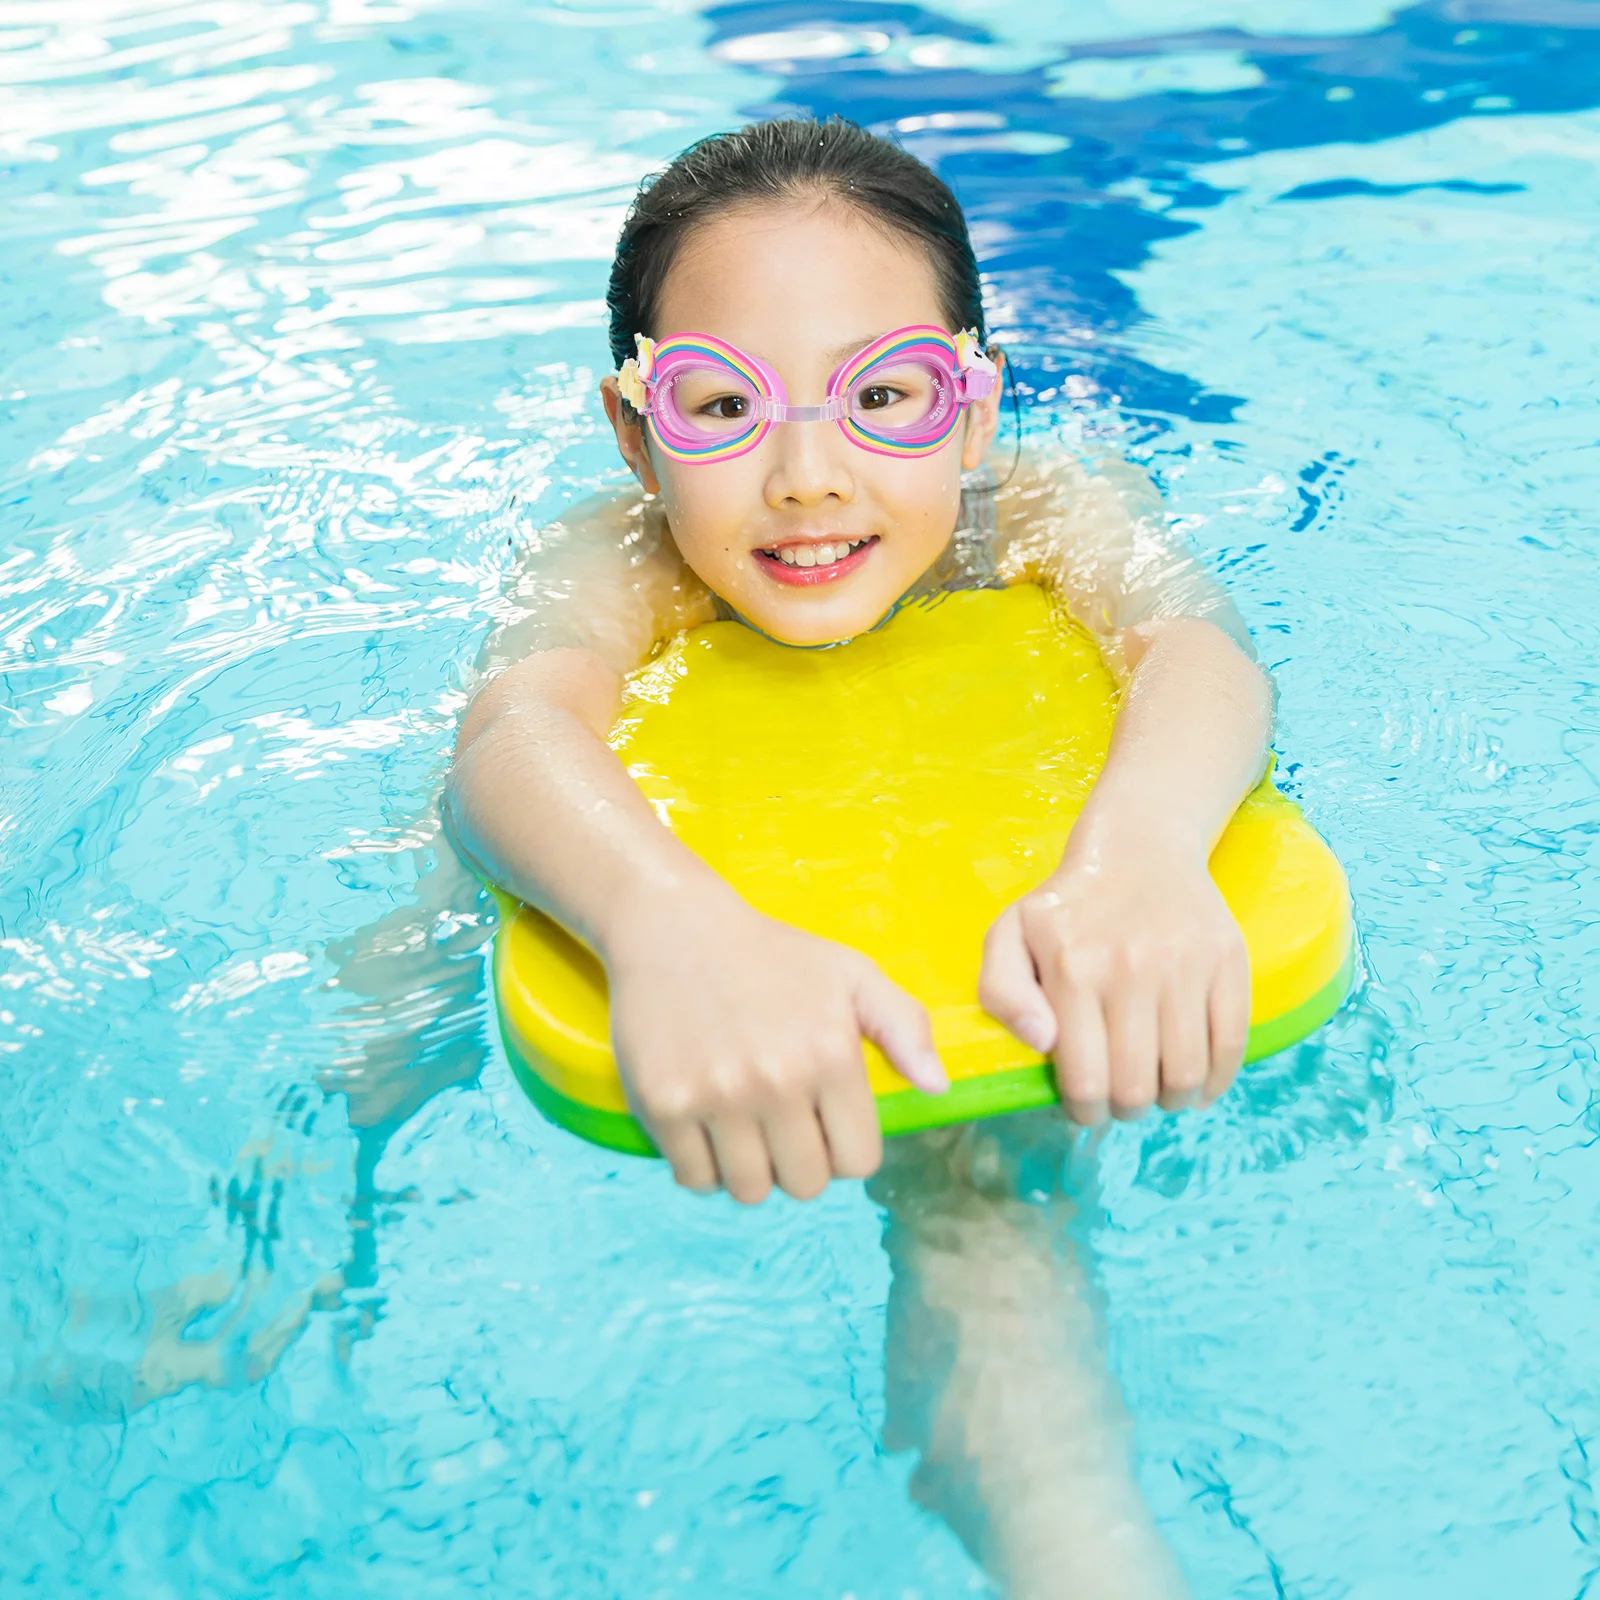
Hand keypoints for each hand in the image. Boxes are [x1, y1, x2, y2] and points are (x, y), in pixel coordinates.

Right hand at [604, 891, 946, 1202]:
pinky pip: (695, 1178)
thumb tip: (937, 1087)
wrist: (674, 928)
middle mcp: (776, 1081)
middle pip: (805, 1185)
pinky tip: (706, 1125)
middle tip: (781, 1123)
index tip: (824, 1122)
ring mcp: (716, 1096)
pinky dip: (702, 1165)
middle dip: (799, 1163)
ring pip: (749, 1190)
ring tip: (744, 1127)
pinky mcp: (663, 1104)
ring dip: (750, 1169)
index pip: (858, 1162)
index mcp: (831, 1055)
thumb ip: (904, 1027)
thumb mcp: (851, 973)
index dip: (844, 1148)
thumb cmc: (770, 955)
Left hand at [978, 827, 1249, 1123]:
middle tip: (1120, 1097)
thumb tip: (1041, 1042)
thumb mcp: (1009, 935)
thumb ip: (1001, 992)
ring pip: (1186, 1076)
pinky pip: (1230, 1047)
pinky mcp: (1228, 962)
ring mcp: (1184, 967)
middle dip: (1125, 1110)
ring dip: (1170, 1100)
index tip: (1085, 1106)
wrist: (1138, 846)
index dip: (1085, 1111)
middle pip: (1137, 1089)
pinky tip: (1195, 1080)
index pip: (1085, 1082)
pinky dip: (1215, 1080)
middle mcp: (1130, 970)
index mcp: (1072, 970)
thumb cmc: (1066, 905)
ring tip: (1155, 1087)